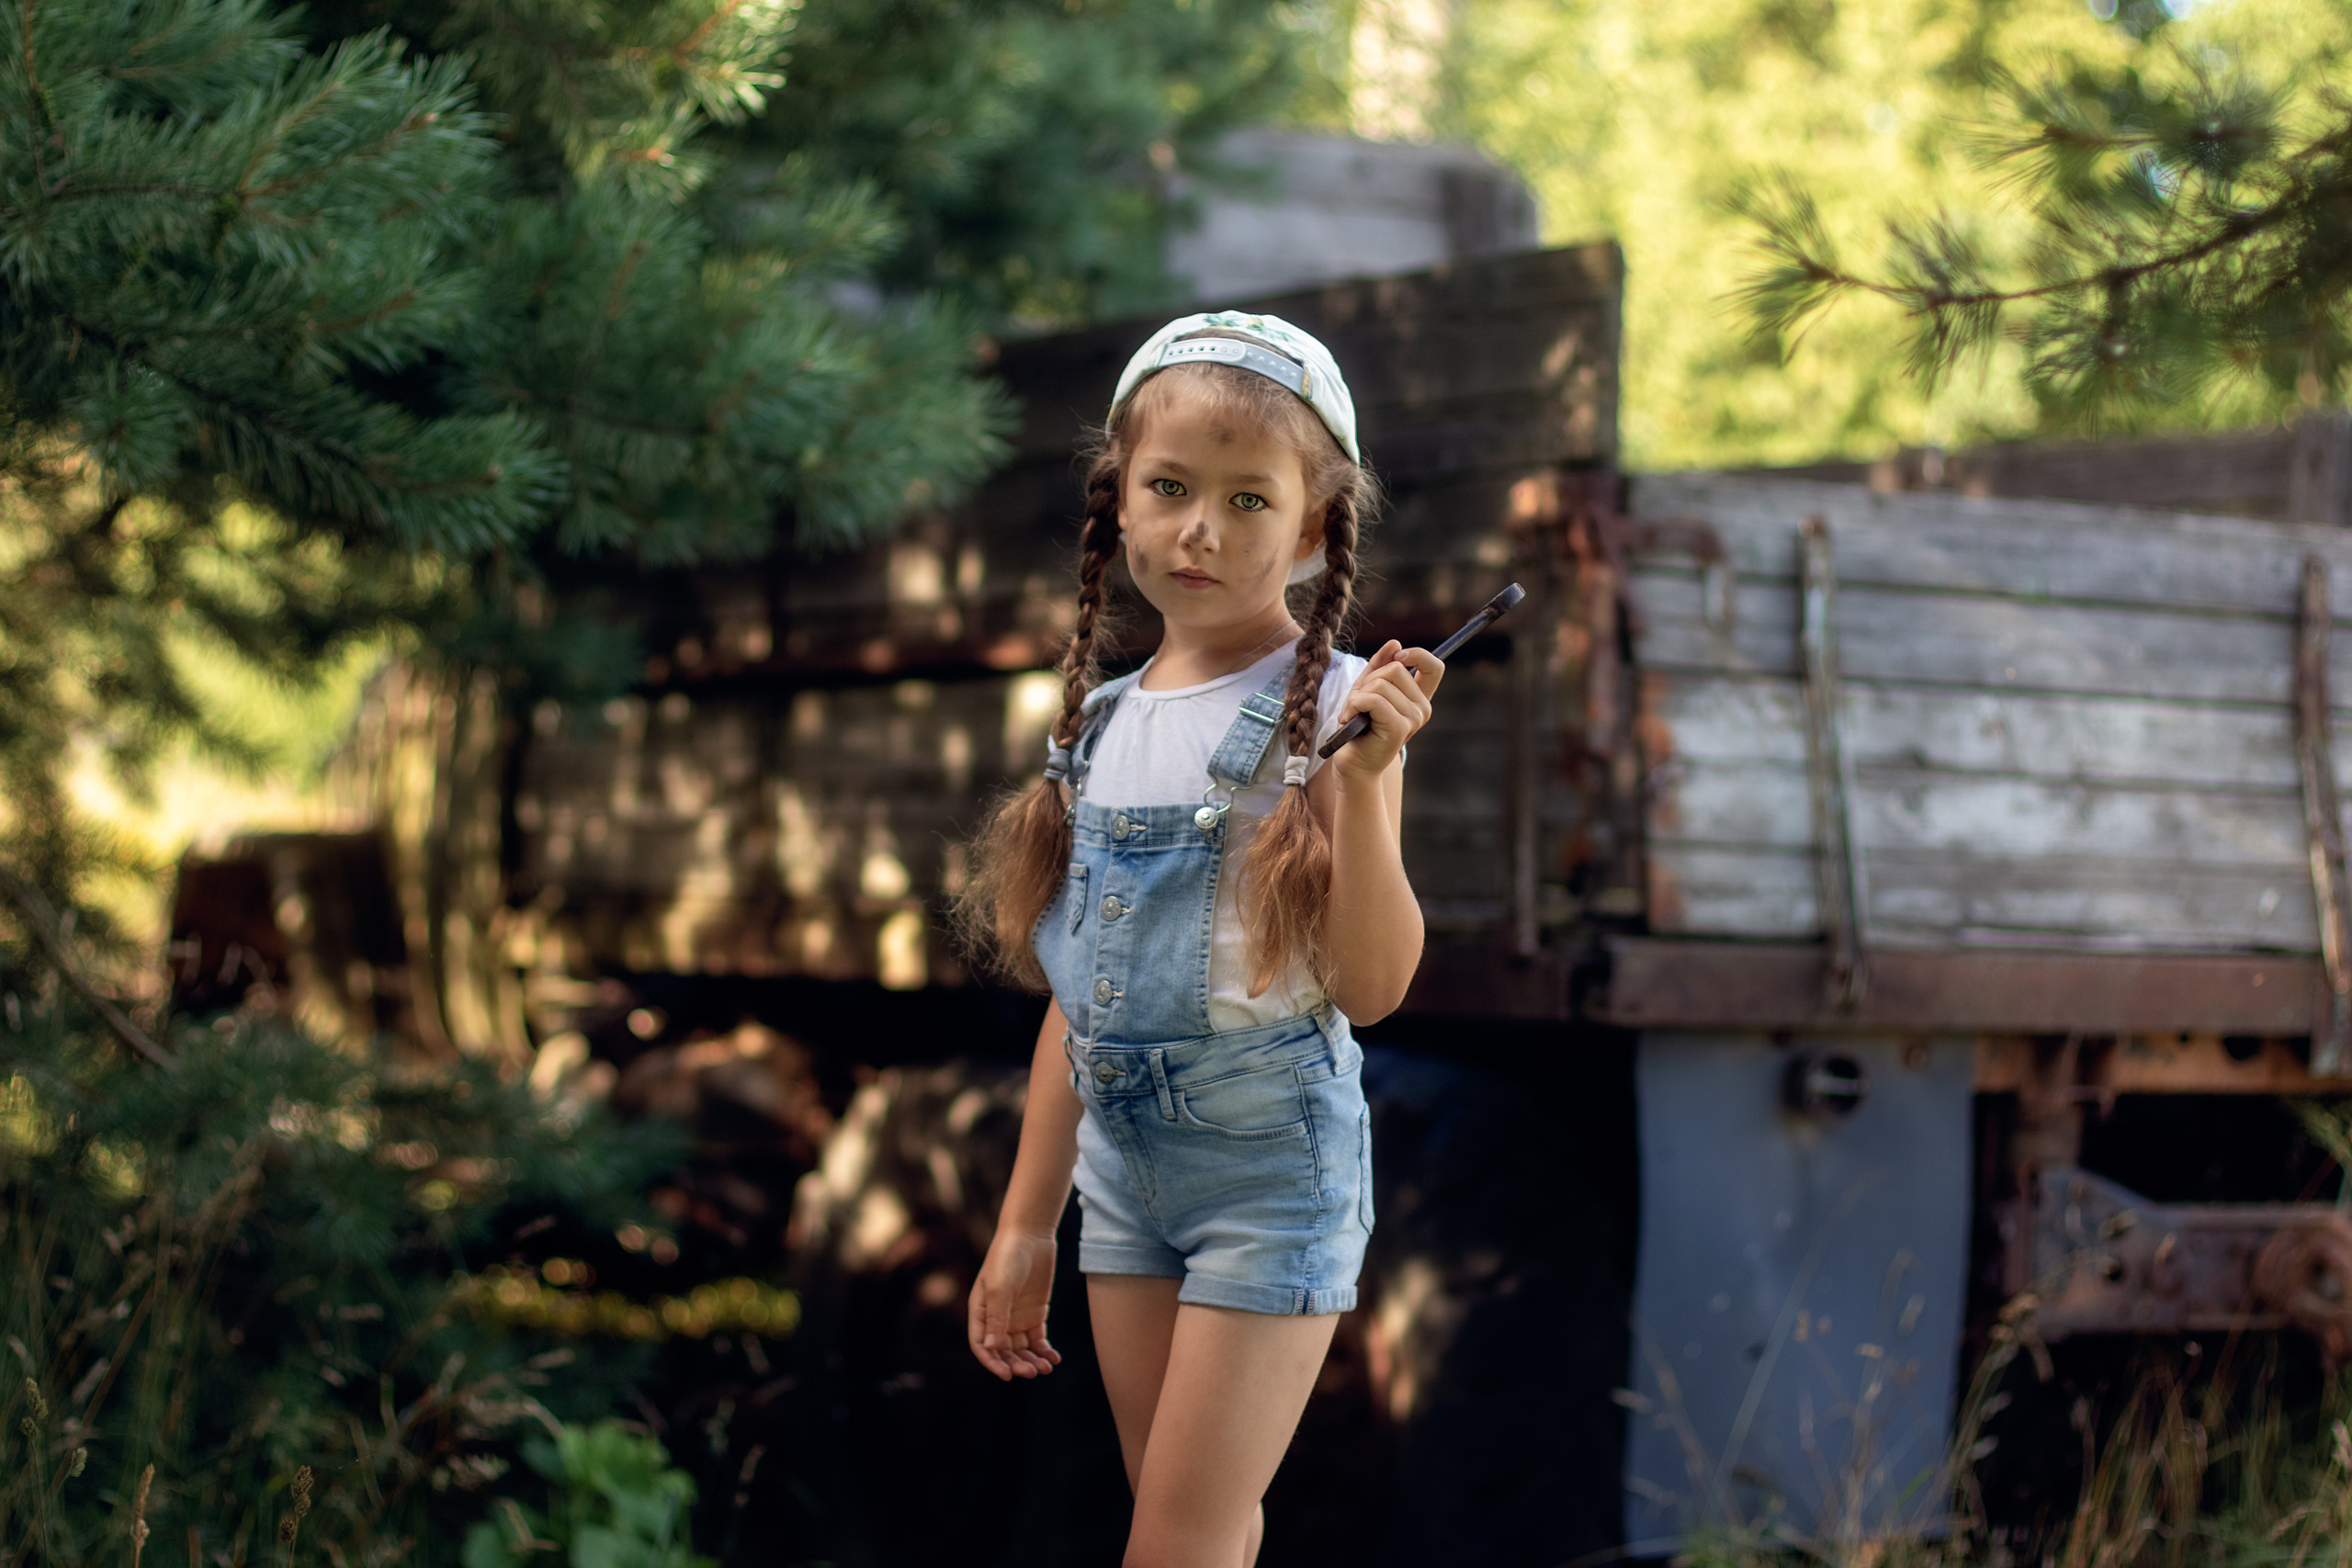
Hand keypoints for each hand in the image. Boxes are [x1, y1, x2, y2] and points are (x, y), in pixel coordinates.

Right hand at [968, 1227, 1063, 1380]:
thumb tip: (991, 1347)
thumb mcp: (1000, 1287)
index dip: (992, 1363)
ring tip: (1046, 1368)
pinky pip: (1038, 1339)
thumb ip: (997, 1317)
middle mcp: (997, 1319)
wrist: (1030, 1235)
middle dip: (1016, 1364)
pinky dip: (1044, 1350)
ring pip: (1022, 1349)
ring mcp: (1017, 1317)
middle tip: (1032, 1372)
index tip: (1007, 1375)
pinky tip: (1054, 1358)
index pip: (982, 1345)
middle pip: (1004, 1351)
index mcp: (981, 1312)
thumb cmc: (1007, 1257)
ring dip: (1032, 1360)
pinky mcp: (1035, 1313)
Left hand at [1328, 640, 1442, 782]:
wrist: (1353, 763)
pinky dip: (1353, 705)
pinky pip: (1374, 699)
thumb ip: (1380, 665)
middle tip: (1359, 703)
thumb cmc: (1358, 726)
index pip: (1434, 666)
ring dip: (1357, 696)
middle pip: (1395, 668)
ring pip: (1381, 684)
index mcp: (1418, 697)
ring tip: (1353, 714)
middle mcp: (1422, 708)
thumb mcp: (1366, 689)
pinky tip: (1349, 720)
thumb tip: (1395, 643)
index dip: (1417, 654)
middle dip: (1368, 680)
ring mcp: (1414, 718)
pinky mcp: (1400, 728)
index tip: (1397, 657)